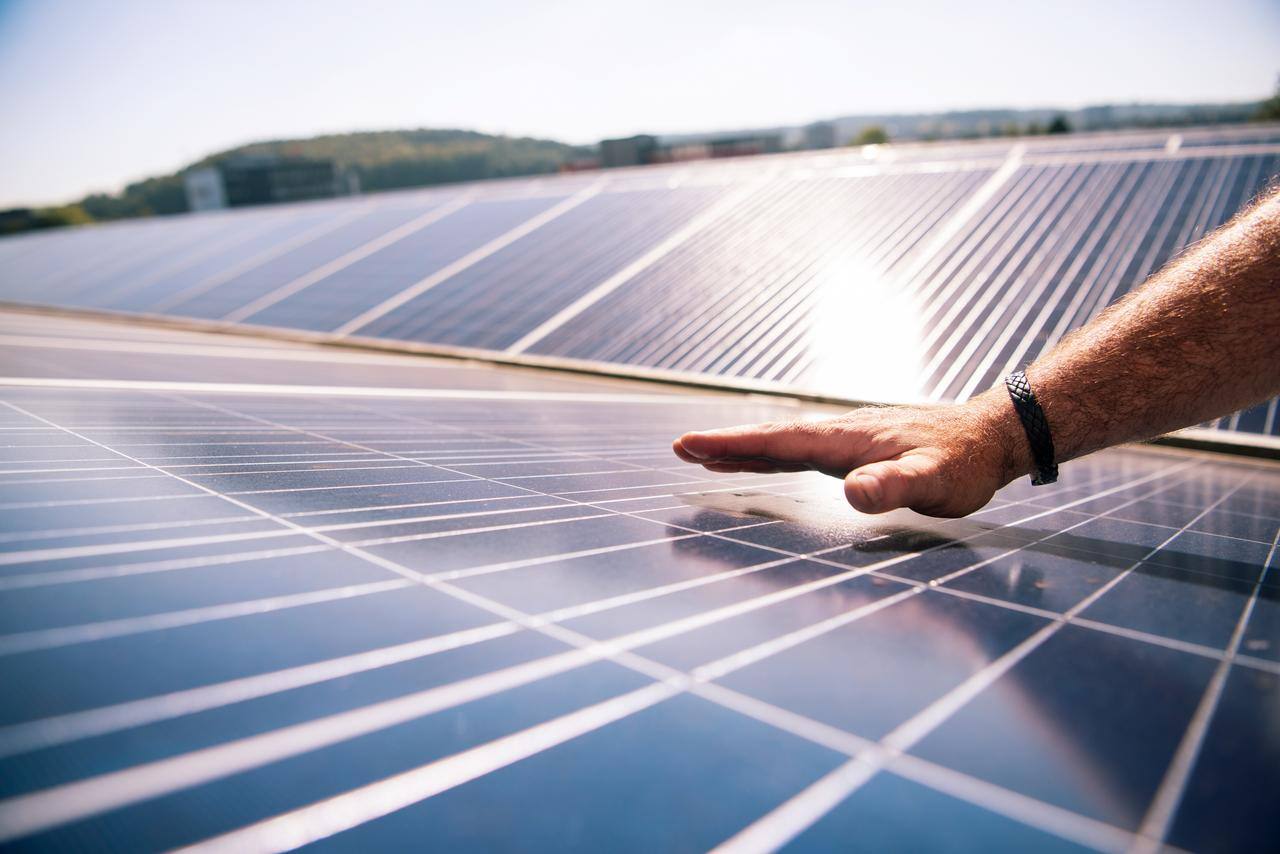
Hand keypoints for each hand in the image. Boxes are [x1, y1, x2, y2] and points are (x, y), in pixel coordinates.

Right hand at [672, 393, 1031, 517]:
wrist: (991, 437)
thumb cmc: (965, 462)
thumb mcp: (935, 478)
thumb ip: (895, 483)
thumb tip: (853, 491)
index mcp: (847, 438)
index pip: (779, 441)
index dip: (734, 445)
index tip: (693, 445)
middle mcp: (840, 434)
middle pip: (771, 439)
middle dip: (725, 446)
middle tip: (680, 449)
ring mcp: (845, 441)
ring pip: (782, 444)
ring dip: (743, 450)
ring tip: (703, 457)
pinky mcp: (854, 451)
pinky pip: (801, 452)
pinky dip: (772, 455)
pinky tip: (761, 463)